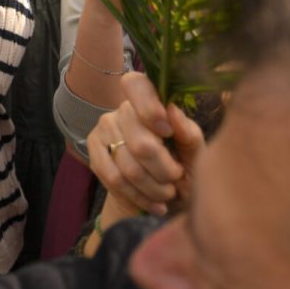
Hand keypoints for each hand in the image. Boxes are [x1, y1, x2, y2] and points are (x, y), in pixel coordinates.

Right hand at [87, 72, 204, 219]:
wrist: (163, 199)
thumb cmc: (184, 169)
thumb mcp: (195, 153)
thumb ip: (188, 133)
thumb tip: (172, 110)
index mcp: (149, 101)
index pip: (136, 84)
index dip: (149, 108)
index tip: (167, 132)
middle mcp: (122, 111)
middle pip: (140, 142)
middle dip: (165, 170)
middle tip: (176, 180)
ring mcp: (105, 131)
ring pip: (128, 166)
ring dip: (154, 188)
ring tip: (167, 194)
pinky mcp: (94, 155)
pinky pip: (114, 179)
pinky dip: (138, 196)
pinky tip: (154, 204)